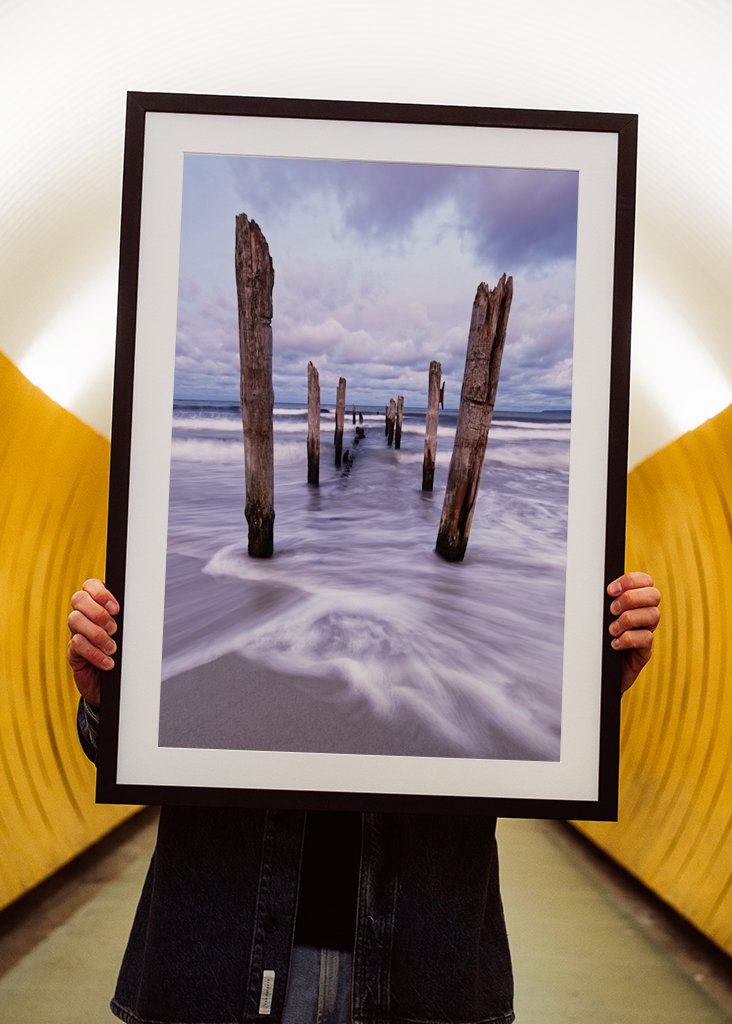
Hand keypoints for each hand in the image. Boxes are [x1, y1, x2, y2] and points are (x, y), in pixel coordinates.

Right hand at [67, 579, 119, 704]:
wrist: (116, 685)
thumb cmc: (125, 654)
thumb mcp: (129, 634)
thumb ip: (130, 620)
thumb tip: (143, 609)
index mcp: (98, 606)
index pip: (90, 585)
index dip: (100, 592)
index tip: (116, 608)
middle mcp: (84, 616)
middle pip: (78, 599)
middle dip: (98, 612)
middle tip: (114, 629)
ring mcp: (76, 633)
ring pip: (75, 620)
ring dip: (97, 634)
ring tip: (112, 648)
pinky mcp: (73, 652)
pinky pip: (77, 645)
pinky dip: (94, 653)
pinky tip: (108, 662)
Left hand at [607, 571, 660, 692]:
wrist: (597, 671)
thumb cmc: (596, 640)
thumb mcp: (598, 617)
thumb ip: (602, 602)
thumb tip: (591, 588)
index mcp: (635, 602)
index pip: (645, 581)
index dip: (631, 580)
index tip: (610, 590)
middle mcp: (644, 615)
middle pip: (654, 595)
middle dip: (630, 598)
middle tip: (612, 610)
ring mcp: (646, 632)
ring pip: (653, 615)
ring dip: (628, 619)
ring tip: (612, 630)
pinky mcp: (645, 651)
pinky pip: (646, 638)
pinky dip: (628, 639)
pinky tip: (614, 644)